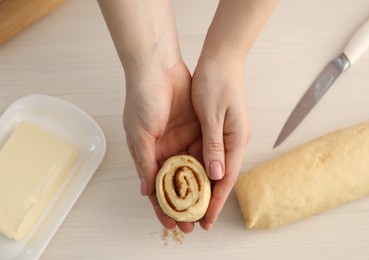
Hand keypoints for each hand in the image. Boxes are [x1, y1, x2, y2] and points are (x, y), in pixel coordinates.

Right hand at [123, 60, 201, 232]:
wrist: (159, 68)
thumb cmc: (142, 100)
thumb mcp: (140, 134)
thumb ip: (145, 162)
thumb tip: (145, 192)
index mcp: (148, 155)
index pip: (156, 188)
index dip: (163, 208)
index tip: (172, 225)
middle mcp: (166, 151)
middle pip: (177, 184)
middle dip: (185, 204)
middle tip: (194, 223)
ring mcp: (182, 141)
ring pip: (193, 171)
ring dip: (200, 190)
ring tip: (208, 210)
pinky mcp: (197, 130)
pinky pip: (205, 153)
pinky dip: (209, 168)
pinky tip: (215, 183)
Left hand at [191, 54, 251, 229]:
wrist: (220, 58)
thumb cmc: (217, 81)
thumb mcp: (213, 113)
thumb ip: (214, 144)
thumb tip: (216, 174)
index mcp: (236, 138)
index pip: (226, 178)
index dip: (216, 201)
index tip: (207, 220)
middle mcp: (233, 140)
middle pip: (220, 176)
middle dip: (208, 198)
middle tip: (194, 217)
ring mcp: (224, 134)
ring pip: (211, 166)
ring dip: (199, 184)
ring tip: (186, 202)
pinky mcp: (215, 128)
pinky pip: (204, 152)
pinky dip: (194, 165)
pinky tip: (182, 175)